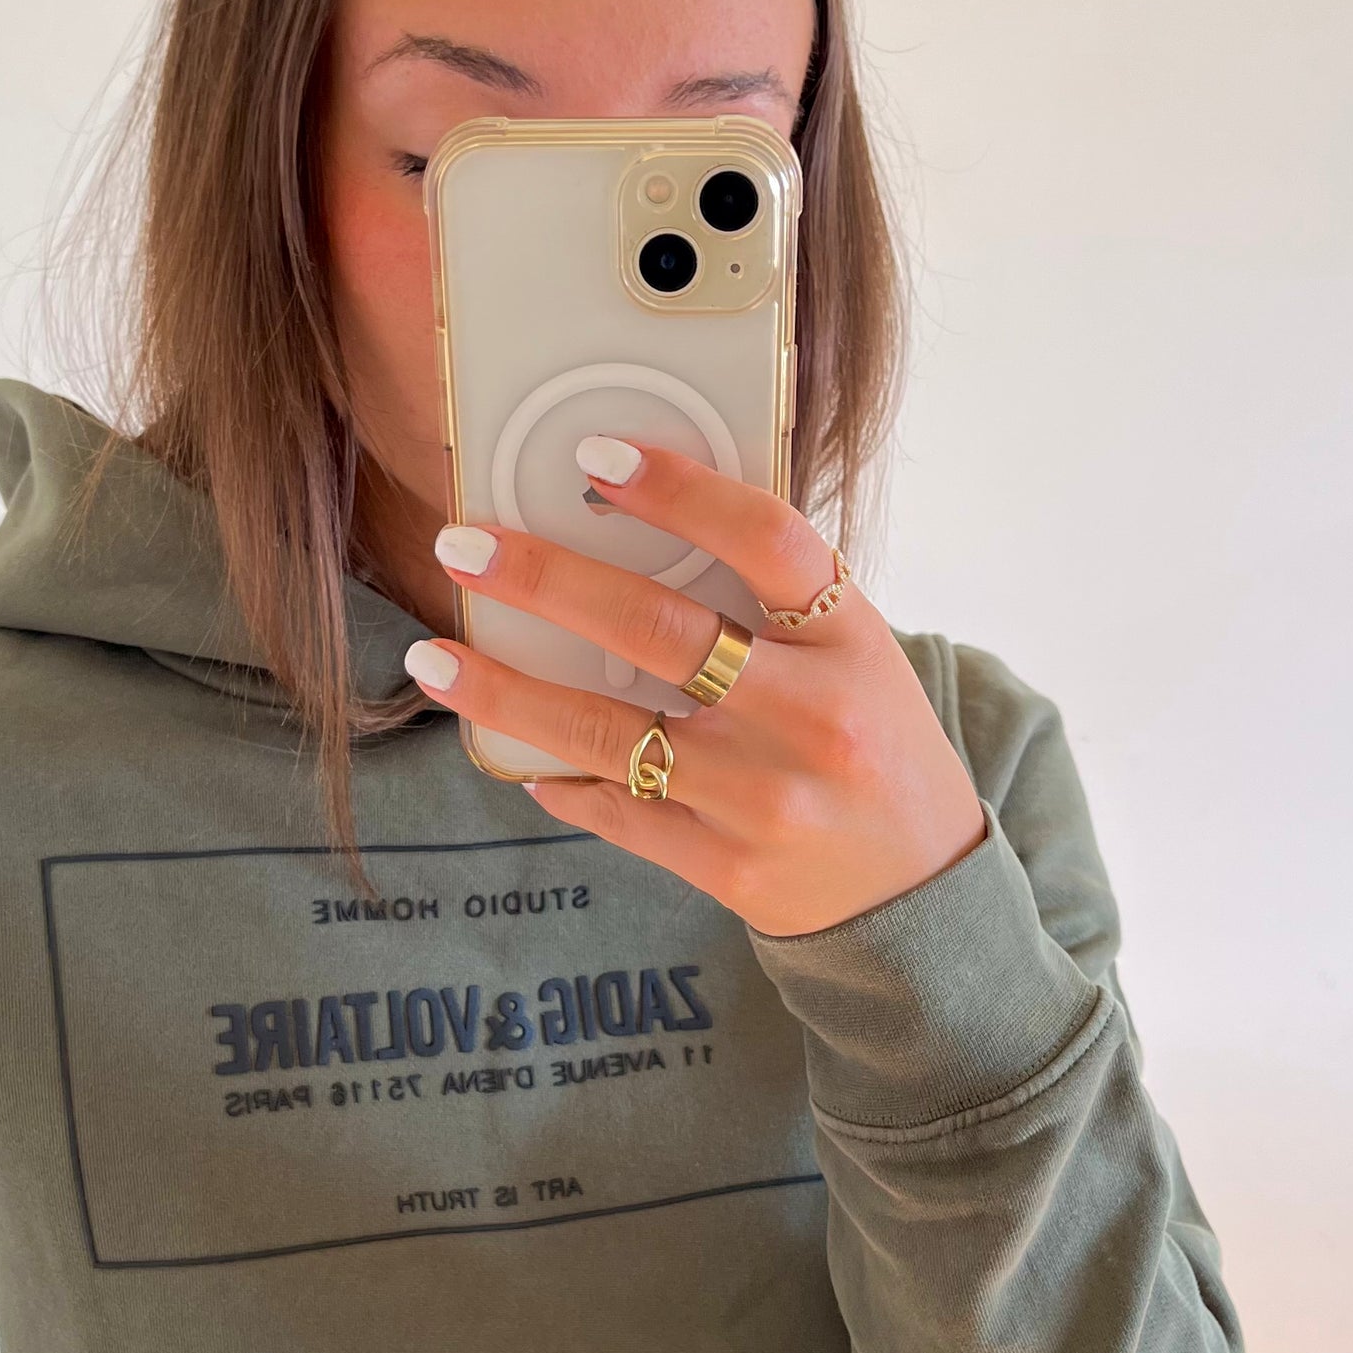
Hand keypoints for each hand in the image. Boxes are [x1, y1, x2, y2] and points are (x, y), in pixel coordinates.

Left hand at [406, 437, 986, 939]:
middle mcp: (811, 715)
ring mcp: (765, 798)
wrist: (921, 896)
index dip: (679, 490)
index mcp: (849, 640)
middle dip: (543, 581)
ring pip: (610, 733)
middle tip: (462, 547)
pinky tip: (517, 758)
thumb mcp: (855, 656)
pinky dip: (558, 779)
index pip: (765, 539)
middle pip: (658, 629)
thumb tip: (627, 529)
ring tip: (432, 658)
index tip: (595, 455)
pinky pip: (617, 812)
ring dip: (505, 692)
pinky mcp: (727, 868)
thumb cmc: (871, 748)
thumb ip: (772, 602)